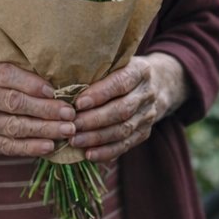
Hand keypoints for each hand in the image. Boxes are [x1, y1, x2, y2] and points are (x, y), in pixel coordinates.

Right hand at [0, 60, 75, 155]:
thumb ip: (6, 69)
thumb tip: (50, 70)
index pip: (7, 76)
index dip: (32, 84)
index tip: (55, 90)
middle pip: (13, 104)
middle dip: (46, 109)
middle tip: (71, 113)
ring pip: (13, 127)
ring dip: (43, 130)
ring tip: (67, 130)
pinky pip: (6, 146)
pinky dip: (29, 148)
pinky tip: (49, 147)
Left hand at [70, 53, 188, 162]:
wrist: (155, 85)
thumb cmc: (121, 71)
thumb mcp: (114, 63)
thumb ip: (96, 71)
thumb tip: (62, 85)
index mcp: (140, 71)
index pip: (121, 83)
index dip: (100, 94)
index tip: (78, 103)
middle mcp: (147, 93)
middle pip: (122, 110)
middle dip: (94, 120)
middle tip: (72, 126)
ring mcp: (148, 115)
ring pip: (123, 130)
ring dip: (97, 138)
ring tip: (75, 141)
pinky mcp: (145, 132)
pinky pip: (125, 145)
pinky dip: (106, 152)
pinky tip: (89, 154)